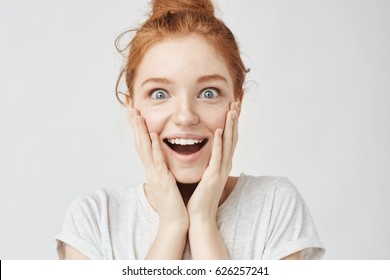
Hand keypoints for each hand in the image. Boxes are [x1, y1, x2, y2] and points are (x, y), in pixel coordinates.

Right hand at [129, 109, 188, 229]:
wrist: (174, 221)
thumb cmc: (172, 203)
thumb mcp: (166, 182)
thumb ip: (163, 171)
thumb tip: (163, 163)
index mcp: (153, 170)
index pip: (143, 146)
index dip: (138, 131)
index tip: (135, 116)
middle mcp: (151, 170)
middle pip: (140, 144)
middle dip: (135, 126)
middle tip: (130, 109)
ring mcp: (155, 174)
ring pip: (145, 149)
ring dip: (141, 132)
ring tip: (137, 116)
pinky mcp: (163, 180)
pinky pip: (158, 161)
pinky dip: (155, 148)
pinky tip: (154, 135)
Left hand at [187, 101, 238, 221]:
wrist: (199, 216)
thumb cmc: (200, 196)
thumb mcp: (204, 175)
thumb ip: (206, 162)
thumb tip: (202, 150)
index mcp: (221, 164)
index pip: (228, 139)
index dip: (232, 123)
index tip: (232, 108)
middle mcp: (224, 165)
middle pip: (232, 138)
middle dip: (234, 120)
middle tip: (237, 102)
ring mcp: (220, 171)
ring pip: (228, 144)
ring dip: (230, 126)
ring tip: (232, 110)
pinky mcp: (212, 177)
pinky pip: (217, 157)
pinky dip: (219, 143)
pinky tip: (219, 130)